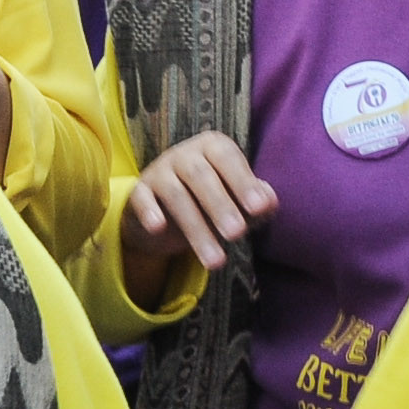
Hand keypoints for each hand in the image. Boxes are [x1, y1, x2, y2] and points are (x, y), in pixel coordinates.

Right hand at [123, 131, 276, 306]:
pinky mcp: (138, 192)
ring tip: (215, 261)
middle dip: (221, 207)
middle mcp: (185, 154)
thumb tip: (270, 201)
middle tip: (237, 234)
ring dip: (196, 228)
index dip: (244, 182)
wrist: (162, 215)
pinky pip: (141, 199)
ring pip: (176, 195)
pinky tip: (159, 228)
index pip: (229, 159)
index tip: (260, 208)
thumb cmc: (209, 202)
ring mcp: (159, 170)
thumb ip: (255, 201)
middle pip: (202, 177)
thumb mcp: (235, 202)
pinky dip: (149, 212)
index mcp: (213, 148)